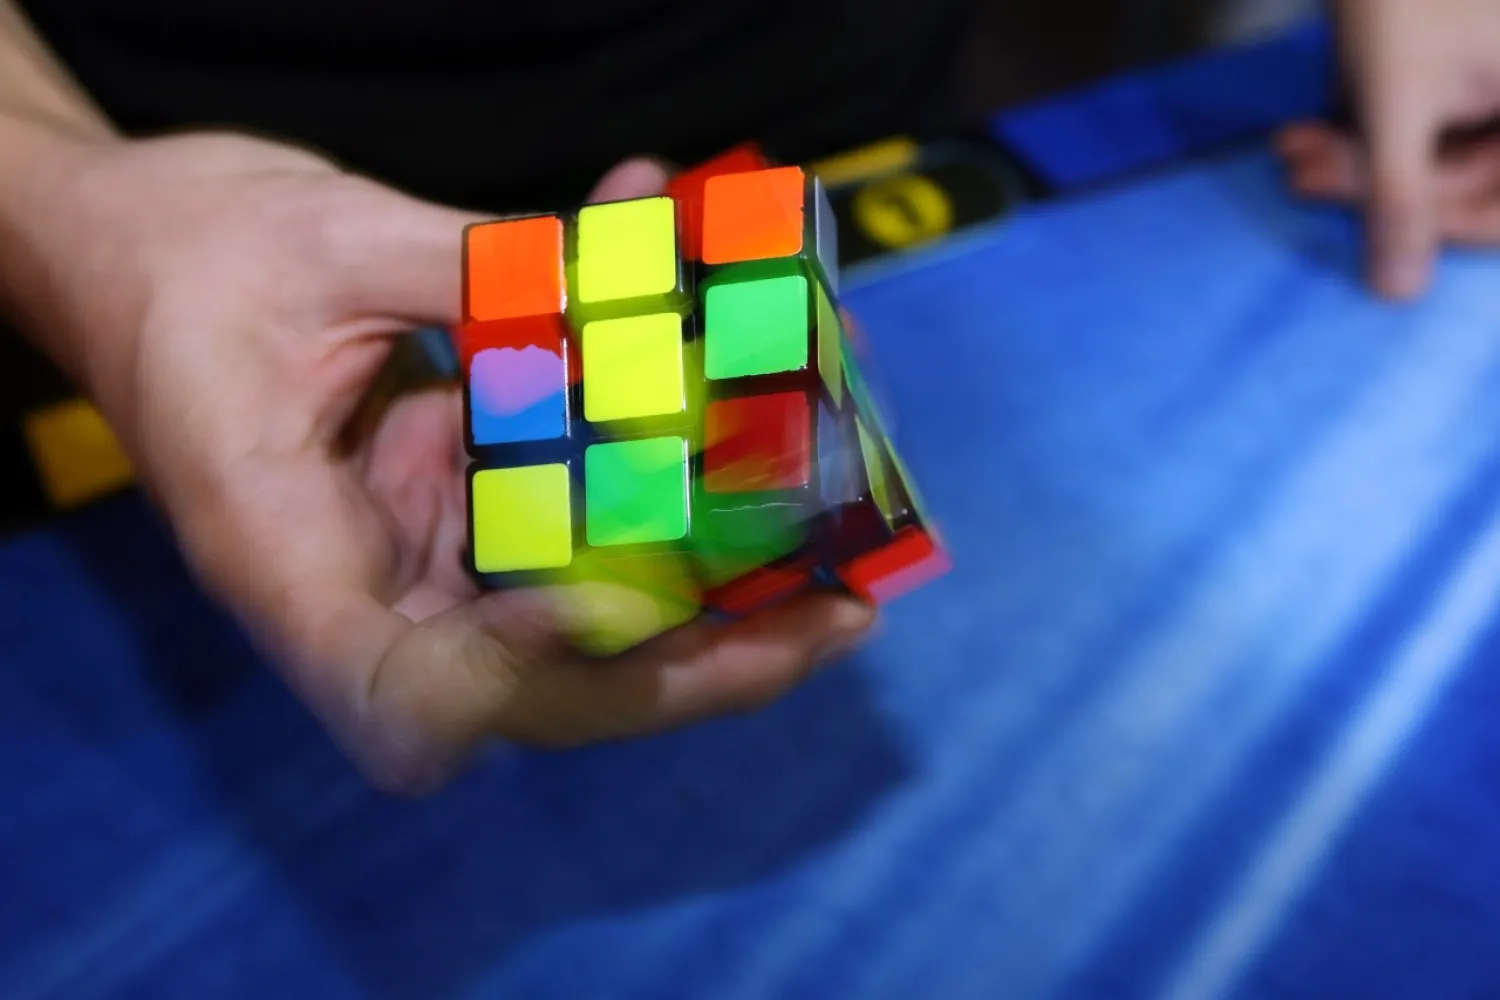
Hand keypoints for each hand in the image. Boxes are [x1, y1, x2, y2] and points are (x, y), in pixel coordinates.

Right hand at [8, 130, 874, 792]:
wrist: (118, 255)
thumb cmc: (180, 254)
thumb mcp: (324, 239)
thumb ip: (480, 265)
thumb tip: (643, 274)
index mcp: (282, 557)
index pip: (407, 695)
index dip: (525, 675)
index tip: (624, 609)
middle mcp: (360, 593)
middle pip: (543, 691)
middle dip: (699, 661)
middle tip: (837, 613)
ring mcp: (414, 566)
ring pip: (585, 630)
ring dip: (718, 591)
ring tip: (834, 546)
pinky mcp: (451, 520)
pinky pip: (577, 531)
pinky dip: (665, 486)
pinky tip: (737, 397)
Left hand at [1276, 0, 1499, 298]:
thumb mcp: (1395, 101)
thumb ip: (1399, 198)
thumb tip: (1398, 294)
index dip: (1440, 229)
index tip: (1372, 236)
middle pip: (1466, 180)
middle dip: (1376, 181)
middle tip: (1302, 171)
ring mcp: (1492, 89)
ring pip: (1440, 154)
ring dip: (1362, 158)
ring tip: (1296, 144)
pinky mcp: (1469, 77)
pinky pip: (1430, 124)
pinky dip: (1373, 128)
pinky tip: (1316, 122)